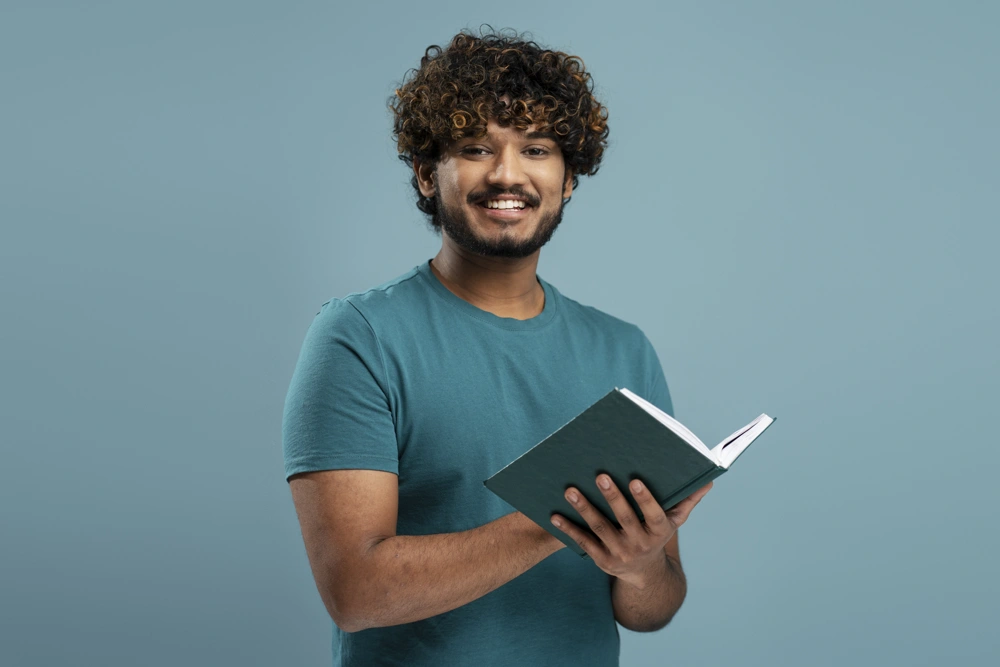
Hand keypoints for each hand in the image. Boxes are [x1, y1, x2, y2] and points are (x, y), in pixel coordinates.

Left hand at [550, 476, 711, 587]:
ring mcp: (619, 553)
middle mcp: (640, 544)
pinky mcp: (601, 560)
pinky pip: (583, 542)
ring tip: (570, 489)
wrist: (645, 573)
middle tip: (600, 475)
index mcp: (659, 531)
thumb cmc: (658, 535)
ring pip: (600, 528)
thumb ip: (688, 500)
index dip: (645, 499)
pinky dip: (568, 529)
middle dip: (612, 497)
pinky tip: (554, 515)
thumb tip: (710, 479)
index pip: (653, 515)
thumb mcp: (675, 521)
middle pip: (624, 519)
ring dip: (584, 509)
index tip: (636, 480)